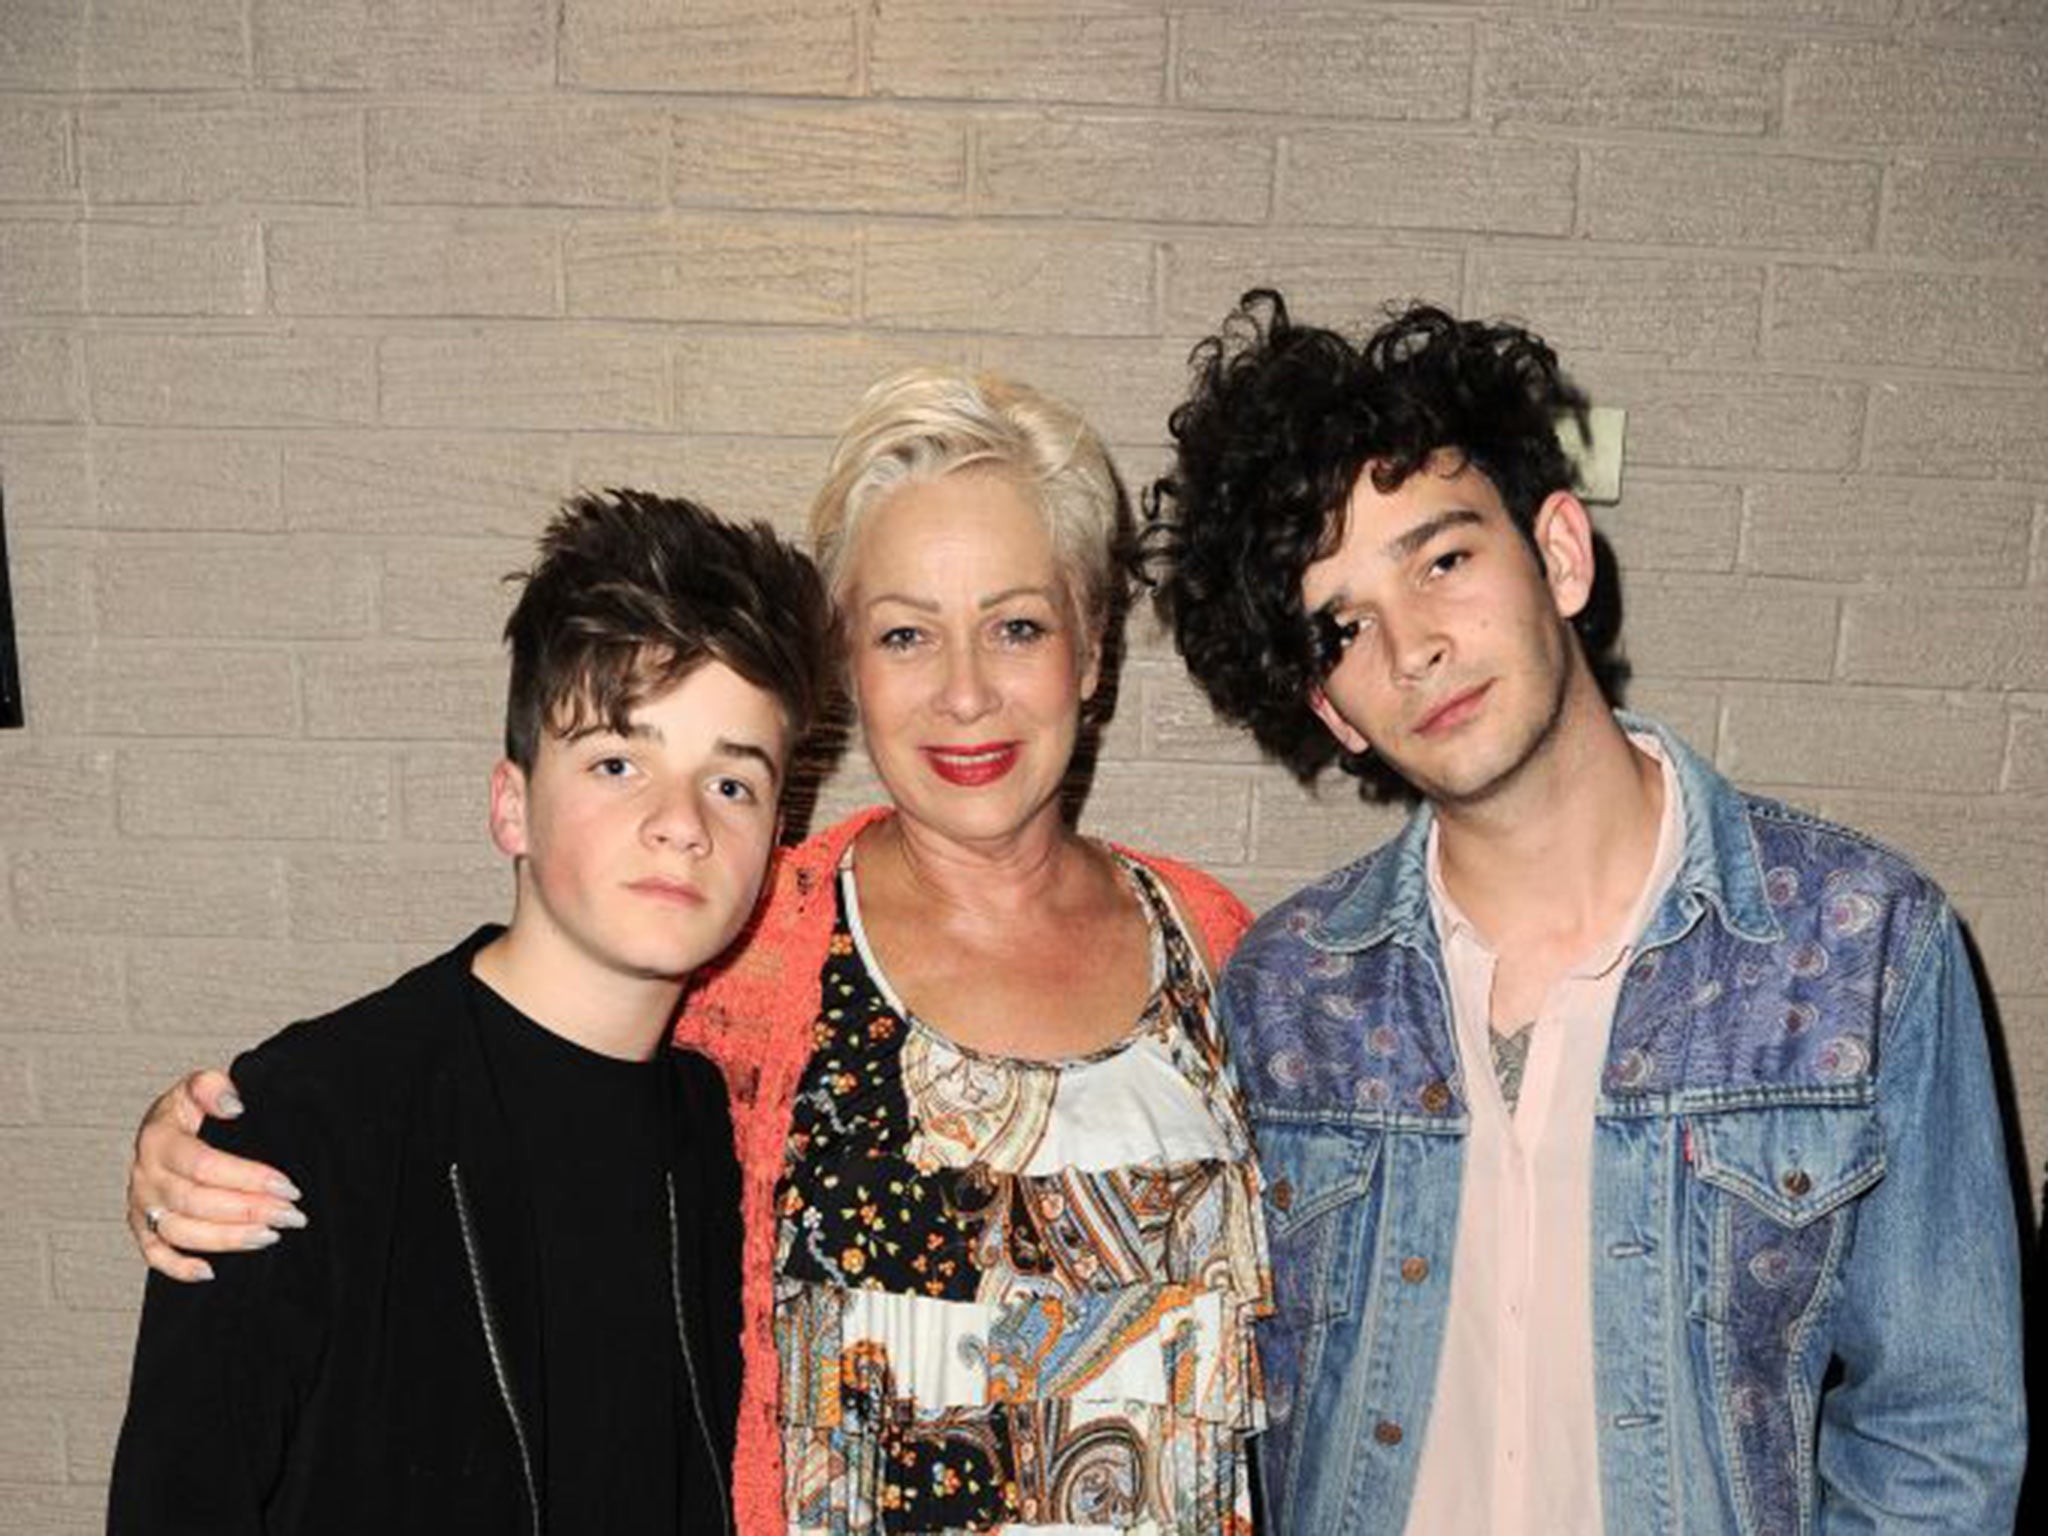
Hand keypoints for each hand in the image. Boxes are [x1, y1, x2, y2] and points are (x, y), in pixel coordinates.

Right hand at [126, 1069, 305, 1282]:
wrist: (162, 1126)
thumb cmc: (189, 1108)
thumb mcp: (198, 1085)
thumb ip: (212, 1087)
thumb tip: (233, 1105)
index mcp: (159, 1140)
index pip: (205, 1165)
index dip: (248, 1177)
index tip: (287, 1186)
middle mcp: (145, 1175)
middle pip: (197, 1201)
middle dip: (249, 1211)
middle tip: (291, 1215)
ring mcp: (141, 1204)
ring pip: (180, 1231)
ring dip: (227, 1239)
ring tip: (270, 1236)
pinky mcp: (140, 1226)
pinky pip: (153, 1254)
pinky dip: (178, 1267)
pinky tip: (210, 1272)